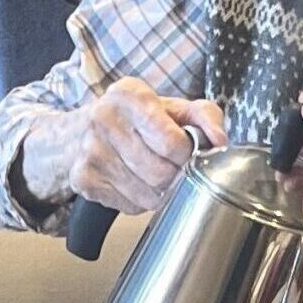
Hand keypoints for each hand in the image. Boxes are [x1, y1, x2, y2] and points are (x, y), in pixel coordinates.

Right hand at [25, 73, 226, 210]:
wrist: (82, 131)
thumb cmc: (137, 119)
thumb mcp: (173, 107)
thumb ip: (206, 116)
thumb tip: (220, 141)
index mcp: (129, 96)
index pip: (172, 142)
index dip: (188, 155)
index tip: (188, 151)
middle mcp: (104, 120)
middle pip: (161, 173)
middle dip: (177, 175)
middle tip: (174, 166)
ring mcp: (91, 152)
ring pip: (148, 195)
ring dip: (161, 192)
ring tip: (155, 172)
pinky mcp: (84, 180)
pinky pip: (130, 206)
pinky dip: (140, 200)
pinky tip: (135, 181)